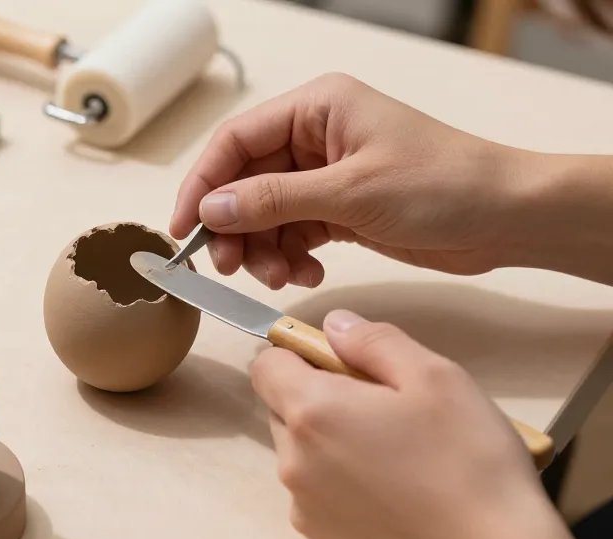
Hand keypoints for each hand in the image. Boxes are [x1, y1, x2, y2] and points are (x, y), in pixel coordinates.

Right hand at [170, 72, 612, 287]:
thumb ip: (274, 199)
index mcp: (316, 108)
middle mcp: (315, 137)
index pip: (235, 141)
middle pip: (245, 182)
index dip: (203, 185)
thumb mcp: (350, 192)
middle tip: (231, 268)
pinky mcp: (339, 209)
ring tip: (281, 277)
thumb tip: (212, 208)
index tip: (185, 229)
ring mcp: (325, 175)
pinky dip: (291, 257)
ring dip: (264, 250)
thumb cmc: (444, 184)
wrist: (506, 218)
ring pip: (265, 214)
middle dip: (235, 227)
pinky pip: (292, 233)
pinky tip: (308, 272)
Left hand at [252, 310, 592, 538]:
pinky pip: (315, 494)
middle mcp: (293, 461)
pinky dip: (339, 483)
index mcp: (312, 412)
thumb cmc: (469, 460)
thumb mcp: (434, 375)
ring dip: (328, 442)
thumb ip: (373, 340)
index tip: (341, 361)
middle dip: (318, 397)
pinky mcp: (322, 538)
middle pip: (282, 409)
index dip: (299, 354)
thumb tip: (334, 325)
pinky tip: (389, 488)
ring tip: (391, 450)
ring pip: (299, 453)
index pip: (266, 365)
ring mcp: (304, 506)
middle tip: (379, 405)